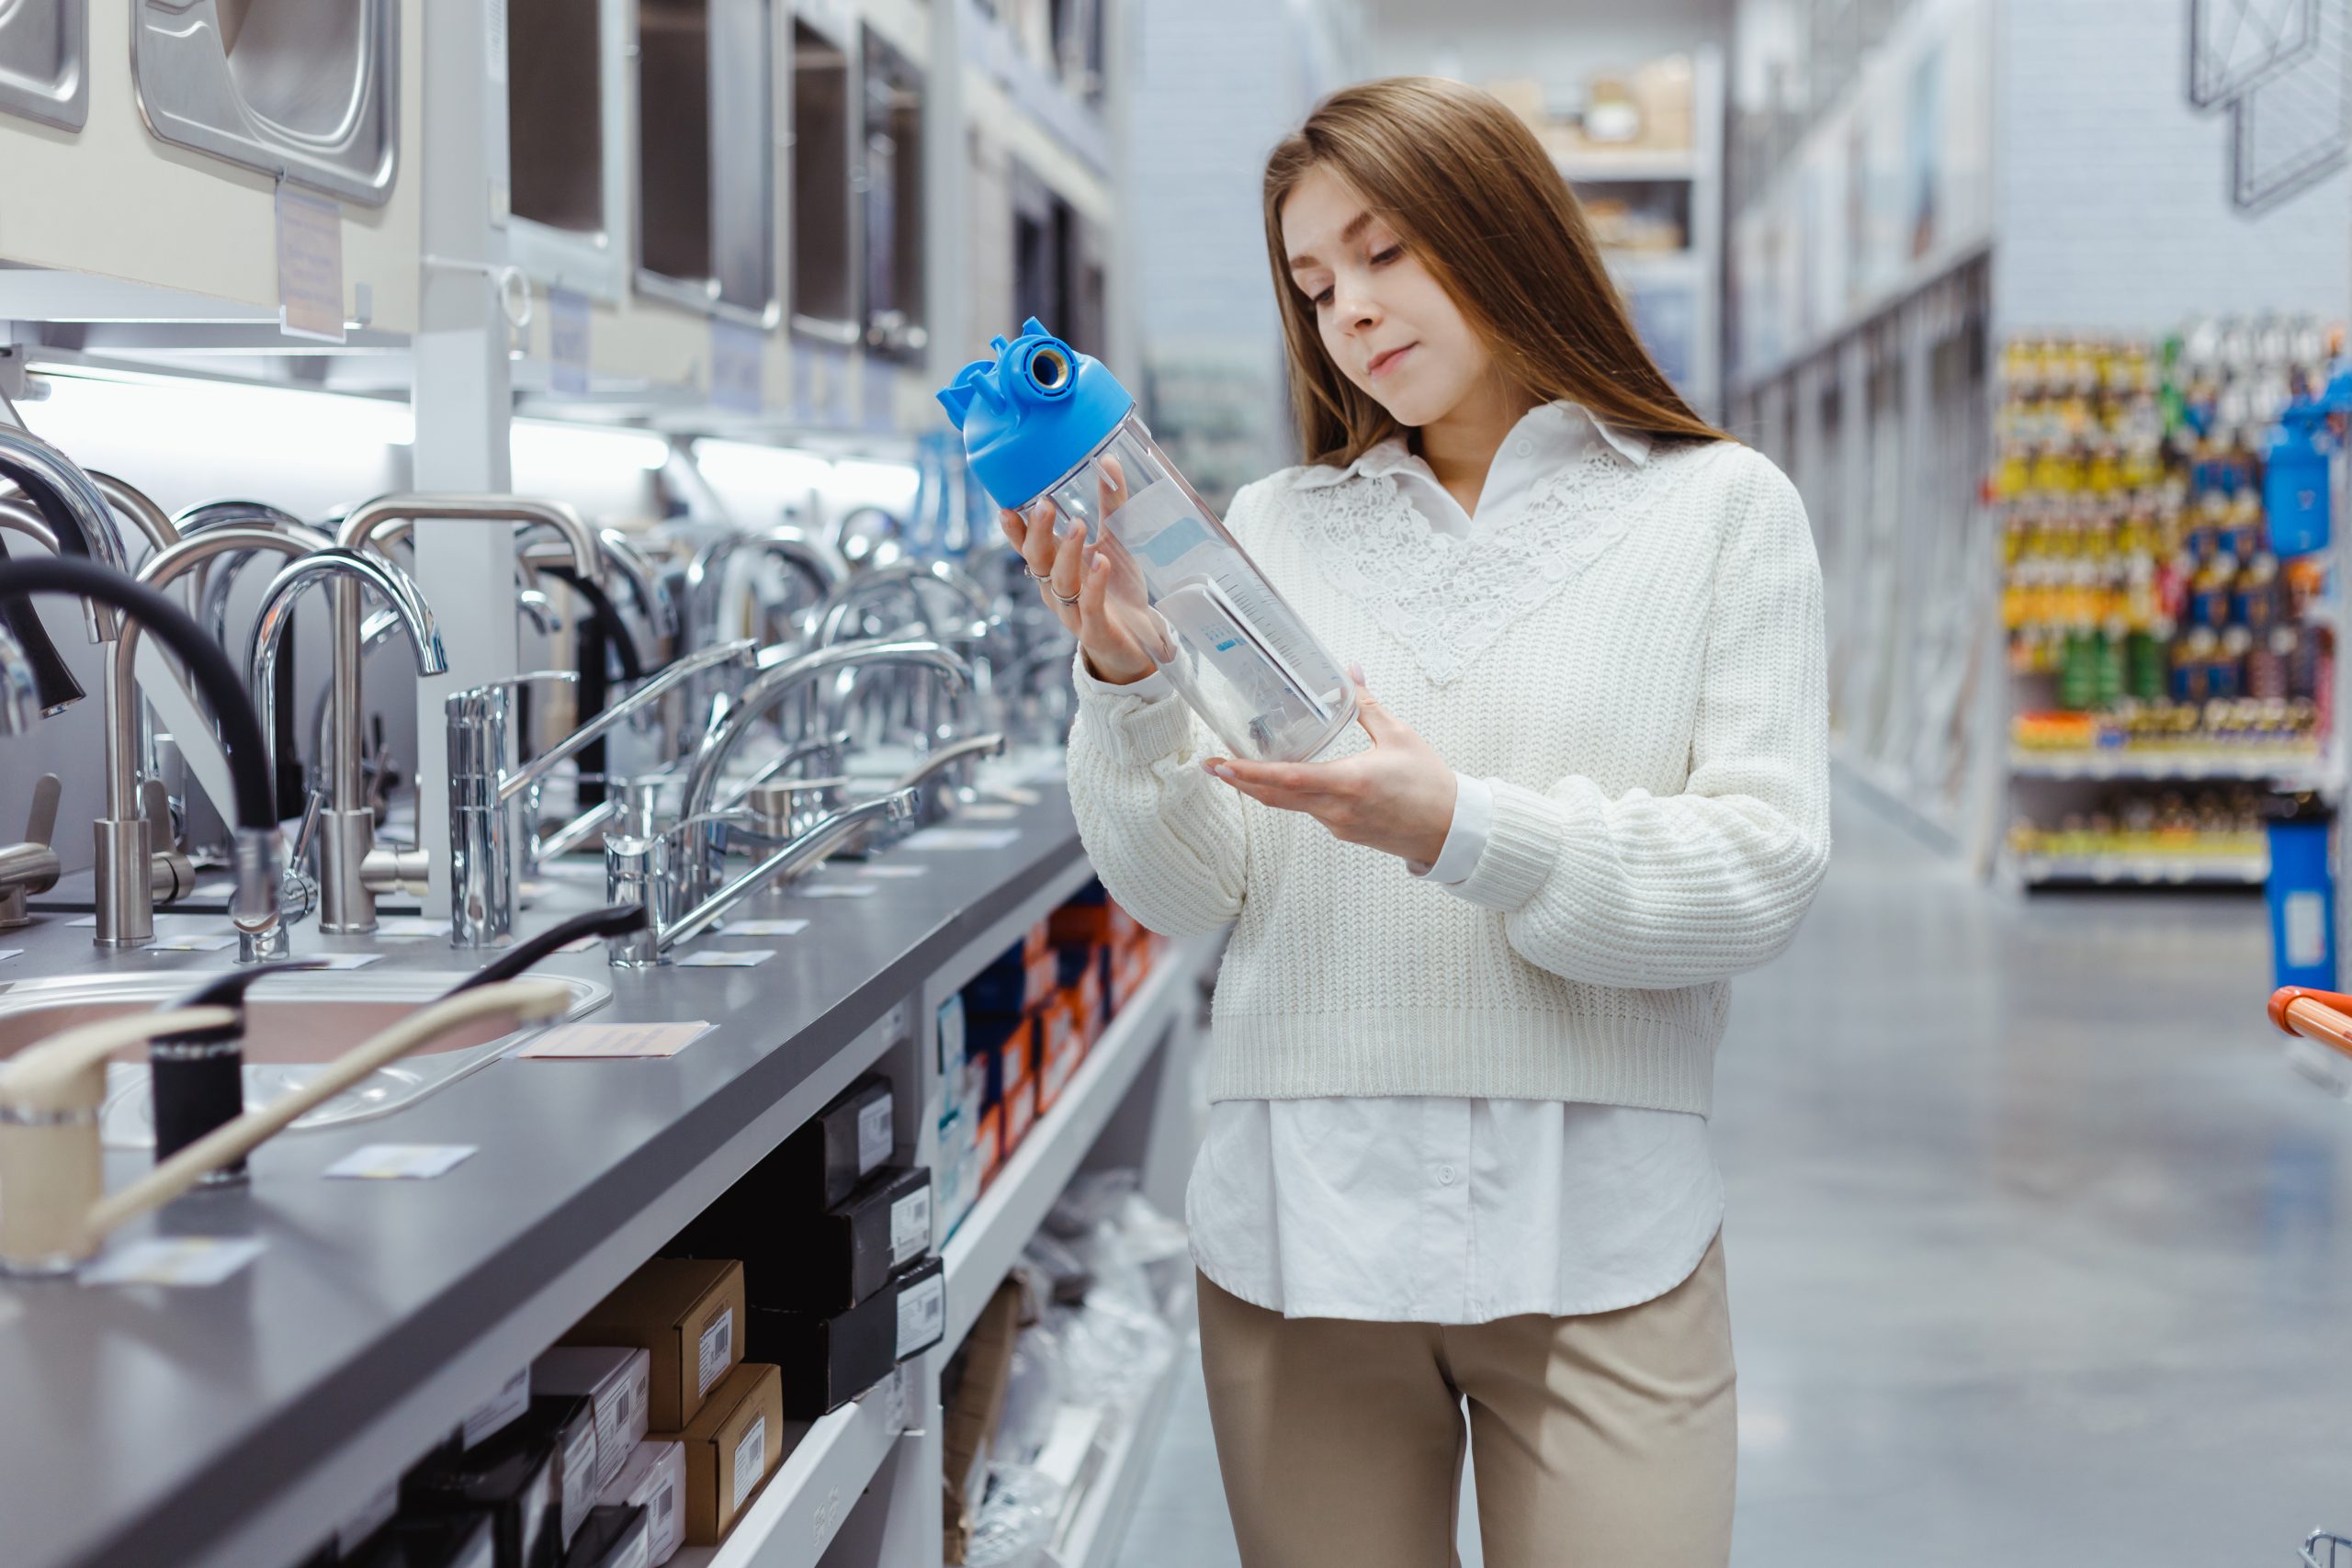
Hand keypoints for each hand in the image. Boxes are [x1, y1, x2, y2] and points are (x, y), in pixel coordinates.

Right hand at [1000, 456, 1159, 685]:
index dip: (1014, 530)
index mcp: (1054, 568)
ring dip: (1066, 553)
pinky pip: (1090, 606)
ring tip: (1077, 525)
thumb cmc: (1119, 588)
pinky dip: (1094, 584)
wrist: (1140, 640)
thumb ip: (1111, 504)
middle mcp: (1056, 590)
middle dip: (1037, 533)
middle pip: (1037, 561)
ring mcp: (1074, 611)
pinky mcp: (1095, 629)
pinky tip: (1101, 563)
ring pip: (1059, 582)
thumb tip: (1107, 459)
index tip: (1005, 506)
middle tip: (1044, 505)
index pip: (1028, 546)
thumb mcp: (1116, 541)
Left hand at [1204, 672, 1457, 865]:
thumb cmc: (1430, 784)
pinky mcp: (1343, 831)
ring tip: (1238, 769)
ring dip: (1262, 788)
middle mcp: (1336, 808)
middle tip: (1212, 767)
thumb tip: (1350, 670)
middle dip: (1241, 781)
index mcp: (1349, 782)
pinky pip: (1308, 811)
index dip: (1250, 773)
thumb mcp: (1398, 734)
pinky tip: (1282, 780)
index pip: (1287, 778)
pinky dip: (1289, 795)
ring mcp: (1337, 823)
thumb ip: (1366, 704)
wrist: (1452, 830)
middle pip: (1275, 797)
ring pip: (1289, 805)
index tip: (1222, 766)